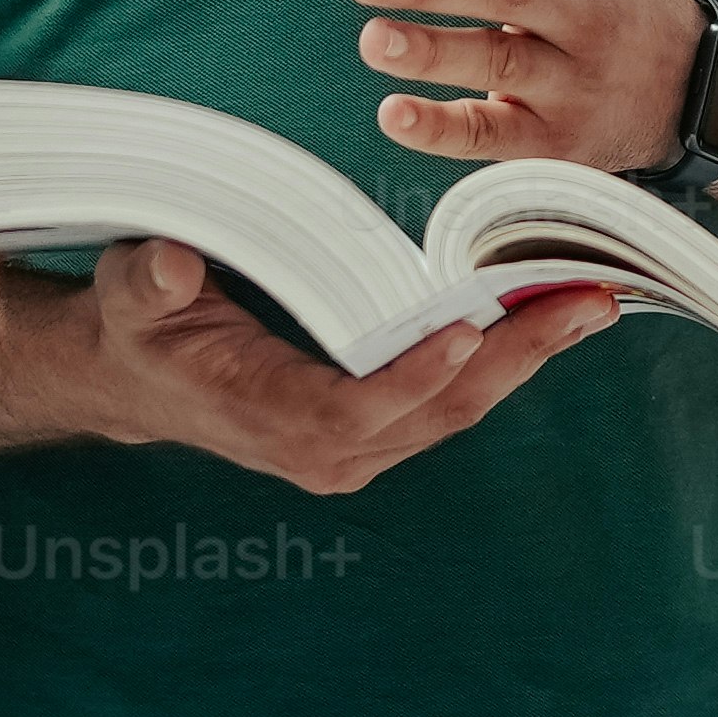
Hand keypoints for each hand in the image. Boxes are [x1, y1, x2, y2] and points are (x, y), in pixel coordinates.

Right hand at [65, 236, 621, 492]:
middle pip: (437, 411)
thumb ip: (149, 281)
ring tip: (588, 304)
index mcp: (268, 413)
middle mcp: (323, 448)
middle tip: (583, 302)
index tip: (470, 331)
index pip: (356, 407)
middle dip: (517, 357)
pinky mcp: (376, 433)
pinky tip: (547, 319)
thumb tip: (173, 268)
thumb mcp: (129, 293)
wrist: (135, 378)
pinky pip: (453, 401)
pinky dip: (505, 361)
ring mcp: (355, 449)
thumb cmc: (140, 325)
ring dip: (527, 358)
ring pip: (459, 409)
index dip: (415, 375)